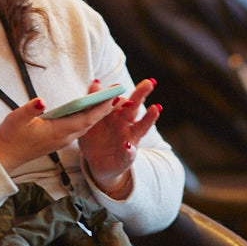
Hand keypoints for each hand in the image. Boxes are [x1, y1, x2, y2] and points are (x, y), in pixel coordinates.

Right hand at [0, 93, 119, 173]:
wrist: (6, 155)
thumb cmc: (11, 136)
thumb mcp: (16, 119)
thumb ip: (30, 110)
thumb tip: (41, 101)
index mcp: (57, 131)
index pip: (85, 118)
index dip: (100, 108)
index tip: (113, 97)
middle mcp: (64, 136)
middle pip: (91, 121)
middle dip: (106, 108)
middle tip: (120, 93)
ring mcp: (63, 139)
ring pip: (86, 125)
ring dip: (99, 112)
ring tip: (111, 99)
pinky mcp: (59, 139)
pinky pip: (80, 127)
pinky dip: (89, 117)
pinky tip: (91, 109)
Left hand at [77, 78, 161, 197]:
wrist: (97, 162)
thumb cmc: (95, 137)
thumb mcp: (90, 119)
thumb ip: (94, 102)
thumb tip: (95, 82)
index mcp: (116, 112)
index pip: (120, 98)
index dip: (121, 90)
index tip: (118, 83)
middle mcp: (126, 123)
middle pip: (134, 107)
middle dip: (141, 94)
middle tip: (149, 82)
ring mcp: (130, 138)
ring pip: (141, 126)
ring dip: (149, 118)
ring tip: (156, 108)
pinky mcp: (127, 155)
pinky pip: (129, 152)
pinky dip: (129, 149)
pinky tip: (127, 145)